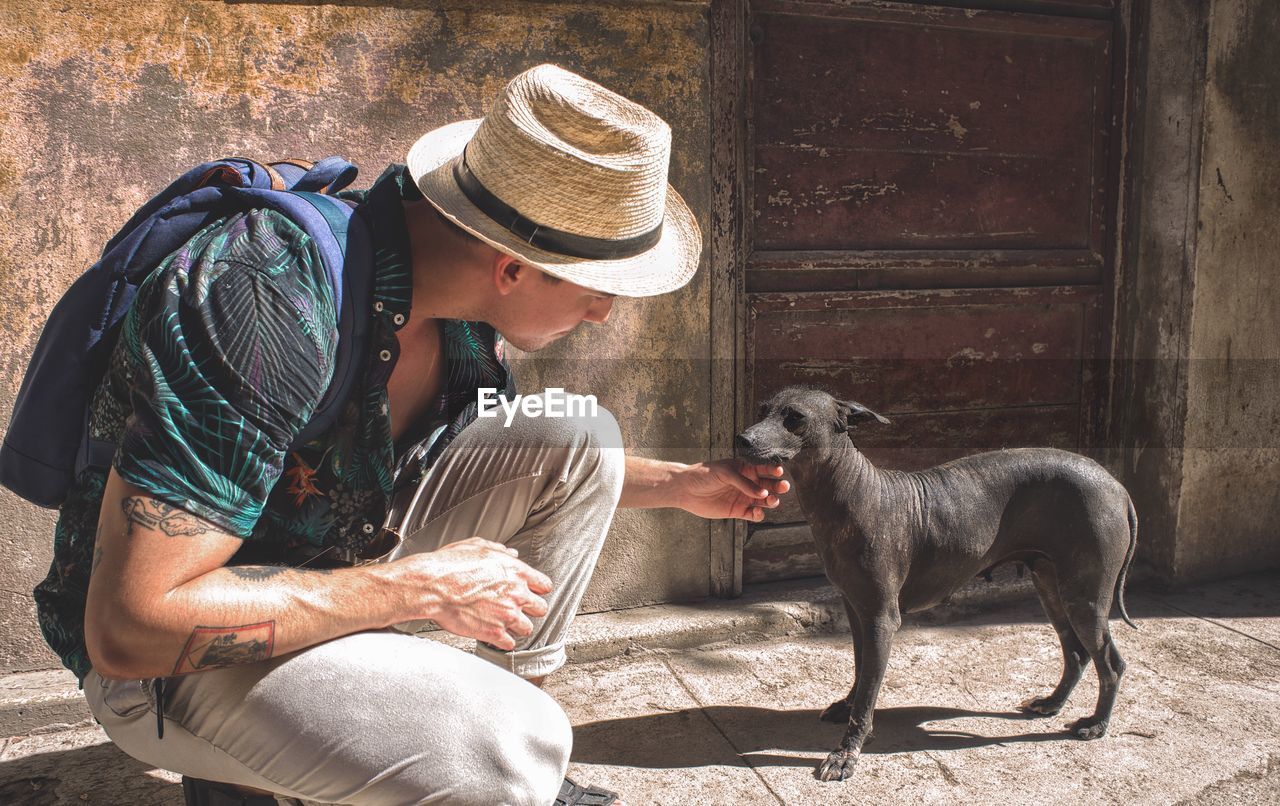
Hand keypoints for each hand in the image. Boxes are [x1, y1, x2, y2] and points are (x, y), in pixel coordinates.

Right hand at [391, 537, 552, 649]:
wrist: (432, 587)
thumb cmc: (450, 565)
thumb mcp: (477, 547)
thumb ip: (500, 551)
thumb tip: (511, 553)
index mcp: (515, 572)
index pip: (544, 585)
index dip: (538, 590)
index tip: (532, 593)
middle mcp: (516, 594)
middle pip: (541, 608)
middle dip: (531, 610)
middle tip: (519, 609)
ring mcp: (507, 615)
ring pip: (528, 628)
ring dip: (517, 627)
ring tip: (505, 624)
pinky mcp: (494, 633)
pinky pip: (510, 644)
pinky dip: (503, 642)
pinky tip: (495, 636)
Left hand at [678, 459, 789, 521]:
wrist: (687, 489)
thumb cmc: (705, 475)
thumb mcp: (725, 473)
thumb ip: (744, 483)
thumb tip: (763, 494)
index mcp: (746, 469)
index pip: (764, 469)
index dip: (774, 470)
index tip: (780, 471)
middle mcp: (748, 484)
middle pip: (769, 486)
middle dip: (778, 486)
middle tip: (783, 487)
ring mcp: (743, 498)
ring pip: (764, 501)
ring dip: (771, 501)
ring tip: (771, 501)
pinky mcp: (737, 511)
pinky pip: (753, 515)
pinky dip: (758, 515)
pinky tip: (757, 512)